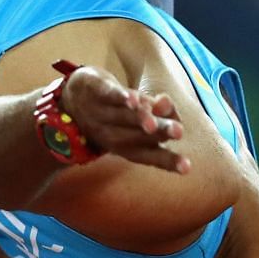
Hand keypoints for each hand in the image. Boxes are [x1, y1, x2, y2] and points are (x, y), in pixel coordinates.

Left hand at [60, 66, 189, 173]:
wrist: (71, 96)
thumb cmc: (113, 111)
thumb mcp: (138, 114)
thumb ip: (158, 113)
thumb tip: (165, 103)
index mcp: (122, 145)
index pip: (146, 155)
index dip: (166, 161)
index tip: (187, 168)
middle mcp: (109, 133)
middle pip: (136, 135)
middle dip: (158, 132)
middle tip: (178, 132)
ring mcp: (99, 112)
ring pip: (123, 116)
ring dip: (140, 118)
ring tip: (153, 122)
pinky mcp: (94, 90)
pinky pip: (107, 95)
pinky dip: (120, 97)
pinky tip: (133, 100)